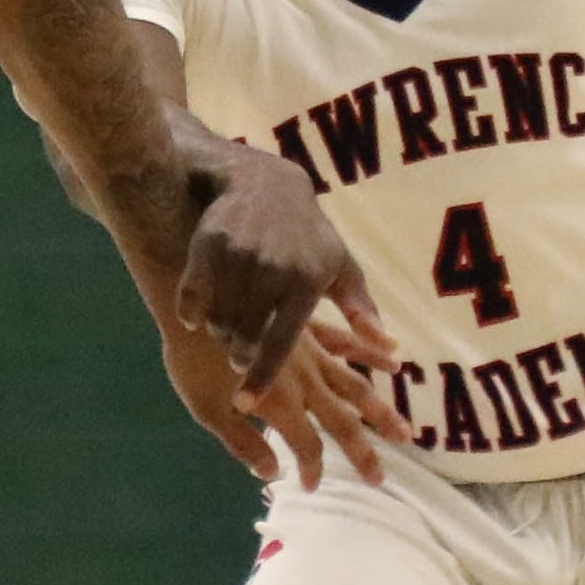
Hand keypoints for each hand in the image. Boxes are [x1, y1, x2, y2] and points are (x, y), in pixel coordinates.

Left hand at [164, 307, 396, 487]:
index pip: (306, 445)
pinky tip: (394, 356)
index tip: (311, 486)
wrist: (194, 298)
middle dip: (361, 453)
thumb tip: (270, 473)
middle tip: (379, 478)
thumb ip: (241, 442)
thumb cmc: (191, 358)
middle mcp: (305, 381)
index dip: (311, 468)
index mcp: (279, 404)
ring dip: (380, 412)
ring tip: (404, 433)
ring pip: (356, 386)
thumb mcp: (206, 409)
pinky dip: (372, 352)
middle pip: (341, 422)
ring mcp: (311, 352)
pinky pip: (348, 341)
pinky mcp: (310, 324)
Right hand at [173, 147, 373, 384]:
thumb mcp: (340, 267)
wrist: (265, 183)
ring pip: (218, 318)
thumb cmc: (308, 235)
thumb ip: (361, 311)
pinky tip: (196, 316)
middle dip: (238, 355)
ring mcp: (237, 255)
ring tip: (225, 332)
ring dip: (220, 333)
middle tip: (238, 357)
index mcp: (305, 281)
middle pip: (244, 335)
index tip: (246, 401)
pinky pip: (192, 294)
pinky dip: (192, 311)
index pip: (281, 341)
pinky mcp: (207, 244)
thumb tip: (391, 352)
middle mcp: (271, 268)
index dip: (262, 375)